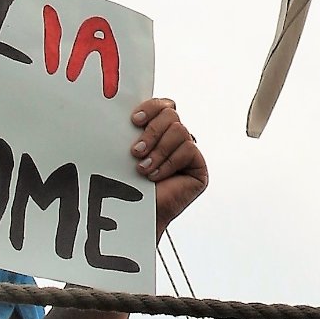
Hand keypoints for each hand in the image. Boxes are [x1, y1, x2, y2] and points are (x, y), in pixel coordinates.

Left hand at [132, 98, 207, 232]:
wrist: (135, 213)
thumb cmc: (127, 183)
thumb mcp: (126, 150)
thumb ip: (133, 129)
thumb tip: (121, 108)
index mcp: (158, 129)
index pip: (163, 105)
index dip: (151, 108)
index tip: (134, 121)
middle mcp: (175, 138)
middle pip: (171, 114)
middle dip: (151, 132)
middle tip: (135, 152)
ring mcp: (188, 151)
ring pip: (179, 130)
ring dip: (158, 150)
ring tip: (143, 169)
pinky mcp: (198, 166)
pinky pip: (188, 149)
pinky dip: (169, 163)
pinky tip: (157, 176)